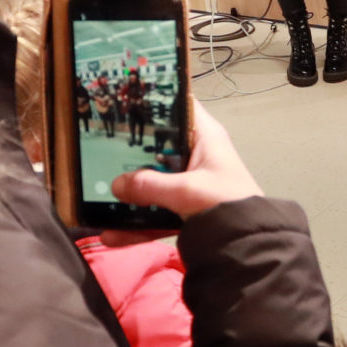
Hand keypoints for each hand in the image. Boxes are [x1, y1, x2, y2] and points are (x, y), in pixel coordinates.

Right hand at [109, 101, 259, 224]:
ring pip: (153, 180)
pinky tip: (113, 234)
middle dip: (129, 152)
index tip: (123, 103)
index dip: (154, 101)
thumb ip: (149, 186)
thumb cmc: (228, 204)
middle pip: (157, 146)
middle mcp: (195, 155)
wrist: (248, 245)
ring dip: (129, 192)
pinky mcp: (184, 207)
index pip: (178, 105)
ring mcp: (188, 183)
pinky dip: (136, 223)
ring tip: (100, 196)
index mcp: (204, 137)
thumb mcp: (186, 191)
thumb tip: (117, 185)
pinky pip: (155, 210)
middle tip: (99, 149)